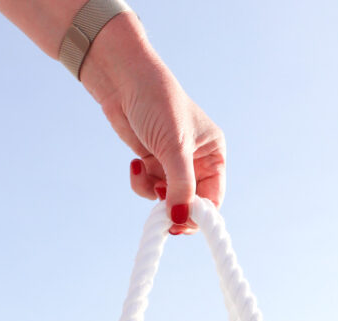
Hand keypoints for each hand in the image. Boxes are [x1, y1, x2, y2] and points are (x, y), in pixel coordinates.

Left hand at [82, 16, 225, 234]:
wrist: (124, 81)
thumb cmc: (157, 104)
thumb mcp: (174, 148)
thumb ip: (181, 187)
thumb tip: (180, 219)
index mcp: (213, 155)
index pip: (213, 198)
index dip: (198, 214)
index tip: (180, 223)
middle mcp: (197, 161)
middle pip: (190, 203)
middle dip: (174, 206)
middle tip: (161, 214)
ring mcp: (173, 163)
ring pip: (167, 198)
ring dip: (153, 193)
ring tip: (144, 172)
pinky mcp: (153, 163)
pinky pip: (149, 188)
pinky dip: (141, 183)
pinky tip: (135, 164)